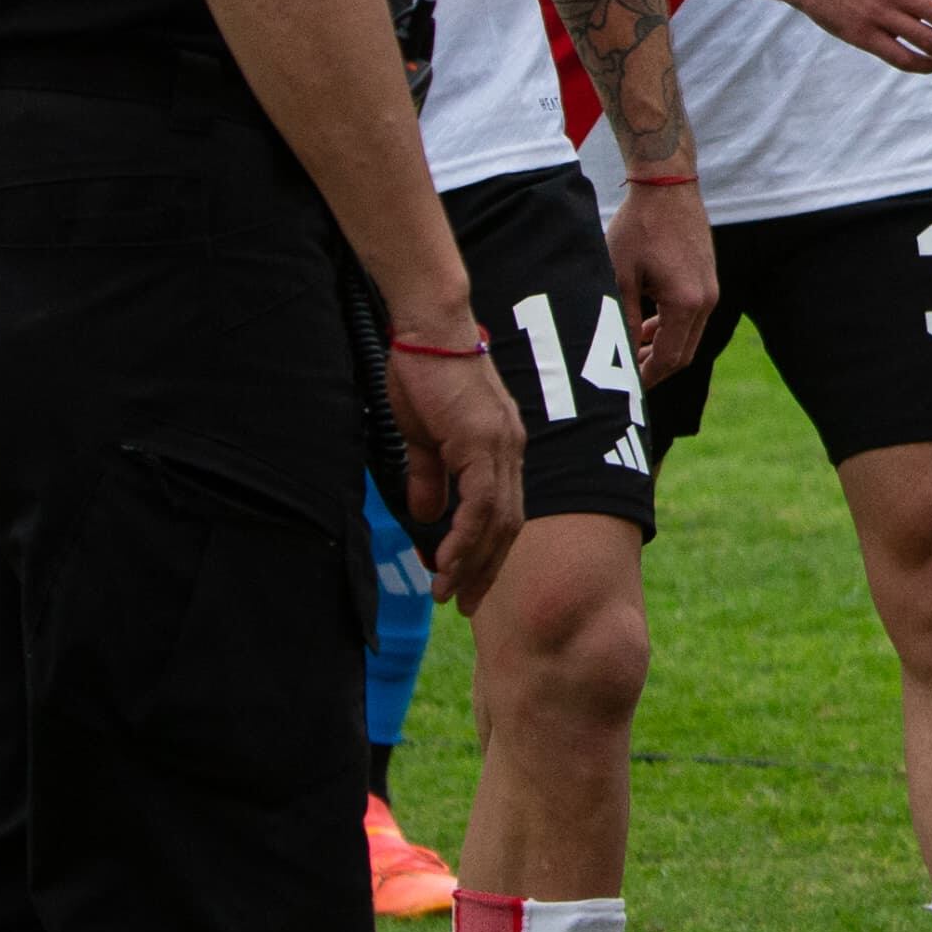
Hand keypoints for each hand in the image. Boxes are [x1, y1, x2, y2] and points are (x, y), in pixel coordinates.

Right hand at [379, 340, 529, 612]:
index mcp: (501, 448)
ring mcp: (500, 446)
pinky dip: (465, 538)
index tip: (465, 582)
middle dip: (485, 569)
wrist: (427, 327)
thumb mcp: (423, 434)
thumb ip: (430, 474)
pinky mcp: (481, 441)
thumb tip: (427, 513)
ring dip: (473, 563)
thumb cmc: (422, 372)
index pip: (504, 513)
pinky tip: (446, 562)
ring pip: (497, 521)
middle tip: (463, 603)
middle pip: (508, 525)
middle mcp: (510, 451)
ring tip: (449, 593)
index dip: (487, 552)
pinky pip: (480, 503)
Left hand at [605, 176, 719, 385]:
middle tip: (629, 375)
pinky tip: (648, 324)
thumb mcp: (621, 276)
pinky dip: (672, 327)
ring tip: (634, 349)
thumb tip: (622, 353)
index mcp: (686, 302)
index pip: (671, 357)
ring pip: (690, 336)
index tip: (629, 388)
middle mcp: (706, 300)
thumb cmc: (639, 227)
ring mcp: (711, 290)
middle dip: (657, 368)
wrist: (667, 187)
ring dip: (664, 347)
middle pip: (685, 353)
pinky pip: (693, 316)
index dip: (649, 377)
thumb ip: (625, 319)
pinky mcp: (708, 279)